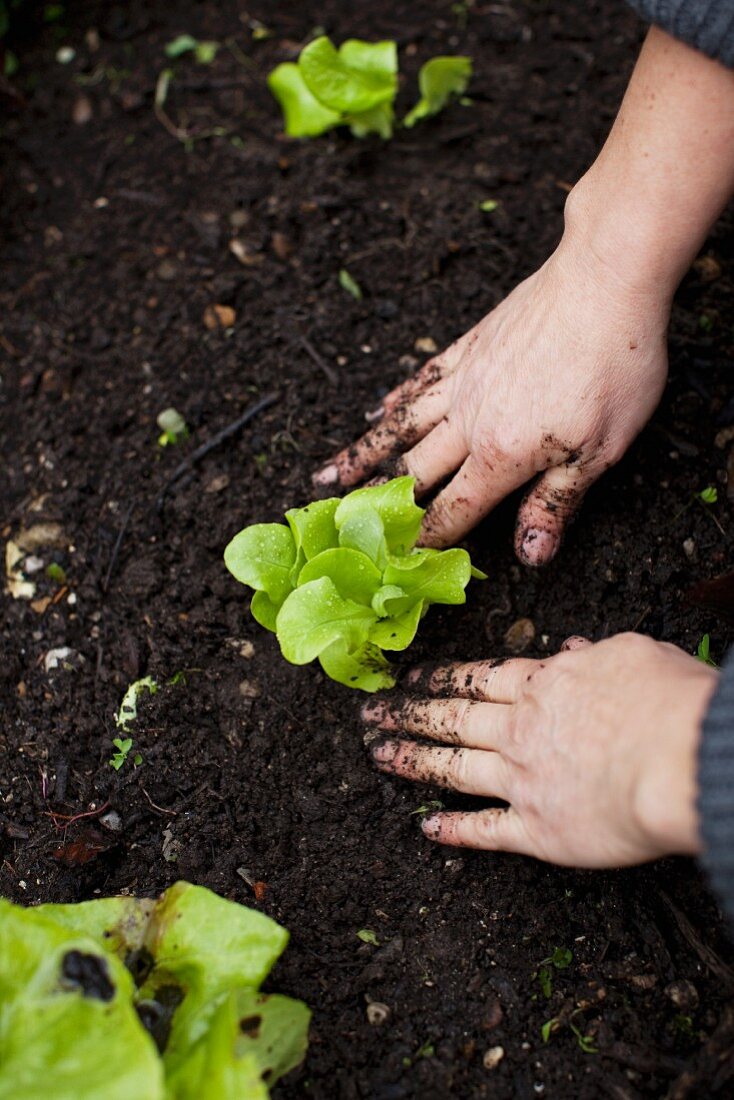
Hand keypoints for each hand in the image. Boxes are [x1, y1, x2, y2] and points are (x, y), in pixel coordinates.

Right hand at [314, 232, 670, 564]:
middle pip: (413, 470)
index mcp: (501, 454)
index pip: (454, 509)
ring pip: (401, 425)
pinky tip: (378, 408)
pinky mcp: (470, 345)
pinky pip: (421, 379)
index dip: (426, 538)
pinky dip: (395, 399)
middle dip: (375, 503)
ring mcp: (464, 380)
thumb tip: (530, 557)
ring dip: (363, 454)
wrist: (603, 278)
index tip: (396, 559)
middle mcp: (470, 421)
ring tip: (328, 476)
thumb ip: (555, 502)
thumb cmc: (614, 366)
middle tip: (340, 524)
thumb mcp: (600, 450)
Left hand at [362, 633, 718, 866]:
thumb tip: (572, 649)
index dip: (440, 678)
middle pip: (450, 718)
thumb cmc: (669, 701)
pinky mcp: (537, 830)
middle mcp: (520, 730)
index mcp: (543, 686)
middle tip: (372, 712)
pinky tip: (427, 828)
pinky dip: (453, 831)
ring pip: (452, 767)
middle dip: (407, 713)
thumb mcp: (630, 653)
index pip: (476, 679)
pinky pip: (485, 830)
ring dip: (411, 761)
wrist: (682, 759)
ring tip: (377, 755)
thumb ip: (592, 654)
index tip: (412, 679)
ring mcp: (522, 780)